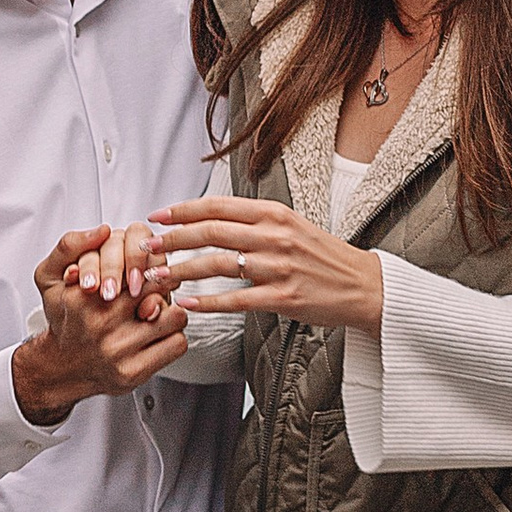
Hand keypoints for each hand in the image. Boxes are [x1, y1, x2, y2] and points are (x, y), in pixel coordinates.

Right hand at [13, 222, 188, 426]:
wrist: (61, 367)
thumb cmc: (65, 319)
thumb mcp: (49, 277)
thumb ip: (69, 246)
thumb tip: (103, 231)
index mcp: (85, 297)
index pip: (135, 266)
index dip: (147, 263)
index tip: (144, 270)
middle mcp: (102, 323)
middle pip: (158, 288)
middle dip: (161, 285)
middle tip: (154, 289)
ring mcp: (119, 350)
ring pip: (175, 316)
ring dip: (171, 312)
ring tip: (155, 312)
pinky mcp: (134, 372)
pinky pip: (177, 344)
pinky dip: (173, 337)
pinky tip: (156, 335)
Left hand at [148, 193, 384, 334]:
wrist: (363, 285)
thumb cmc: (322, 256)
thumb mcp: (292, 225)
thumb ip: (255, 220)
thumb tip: (212, 217)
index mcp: (274, 213)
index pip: (218, 206)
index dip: (182, 210)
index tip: (158, 216)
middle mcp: (275, 235)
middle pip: (211, 232)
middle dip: (173, 239)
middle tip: (148, 247)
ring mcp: (279, 266)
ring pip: (218, 265)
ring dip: (182, 271)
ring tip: (158, 278)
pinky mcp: (283, 297)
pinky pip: (236, 299)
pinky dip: (208, 302)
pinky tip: (188, 305)